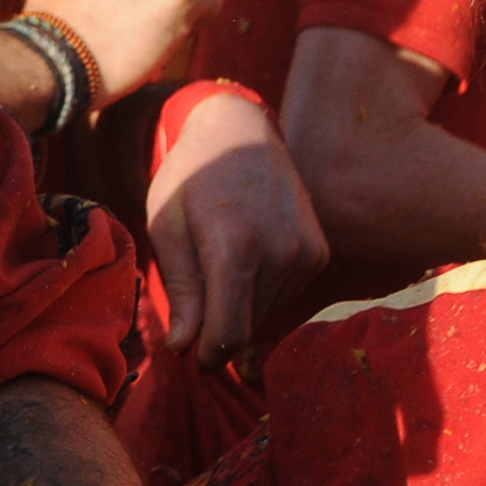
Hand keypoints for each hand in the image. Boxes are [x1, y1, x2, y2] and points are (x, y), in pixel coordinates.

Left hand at [150, 90, 328, 369]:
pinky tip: (246, 256)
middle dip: (218, 326)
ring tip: (219, 260)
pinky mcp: (319, 253)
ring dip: (240, 307)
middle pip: (247, 327)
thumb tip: (183, 348)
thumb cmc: (191, 177)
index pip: (229, 332)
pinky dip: (262, 291)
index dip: (207, 353)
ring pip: (267, 314)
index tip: (190, 354)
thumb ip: (181, 290)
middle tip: (196, 291)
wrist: (240, 132)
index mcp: (237, 246)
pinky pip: (286, 296)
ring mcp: (307, 253)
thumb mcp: (166, 228)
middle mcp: (282, 253)